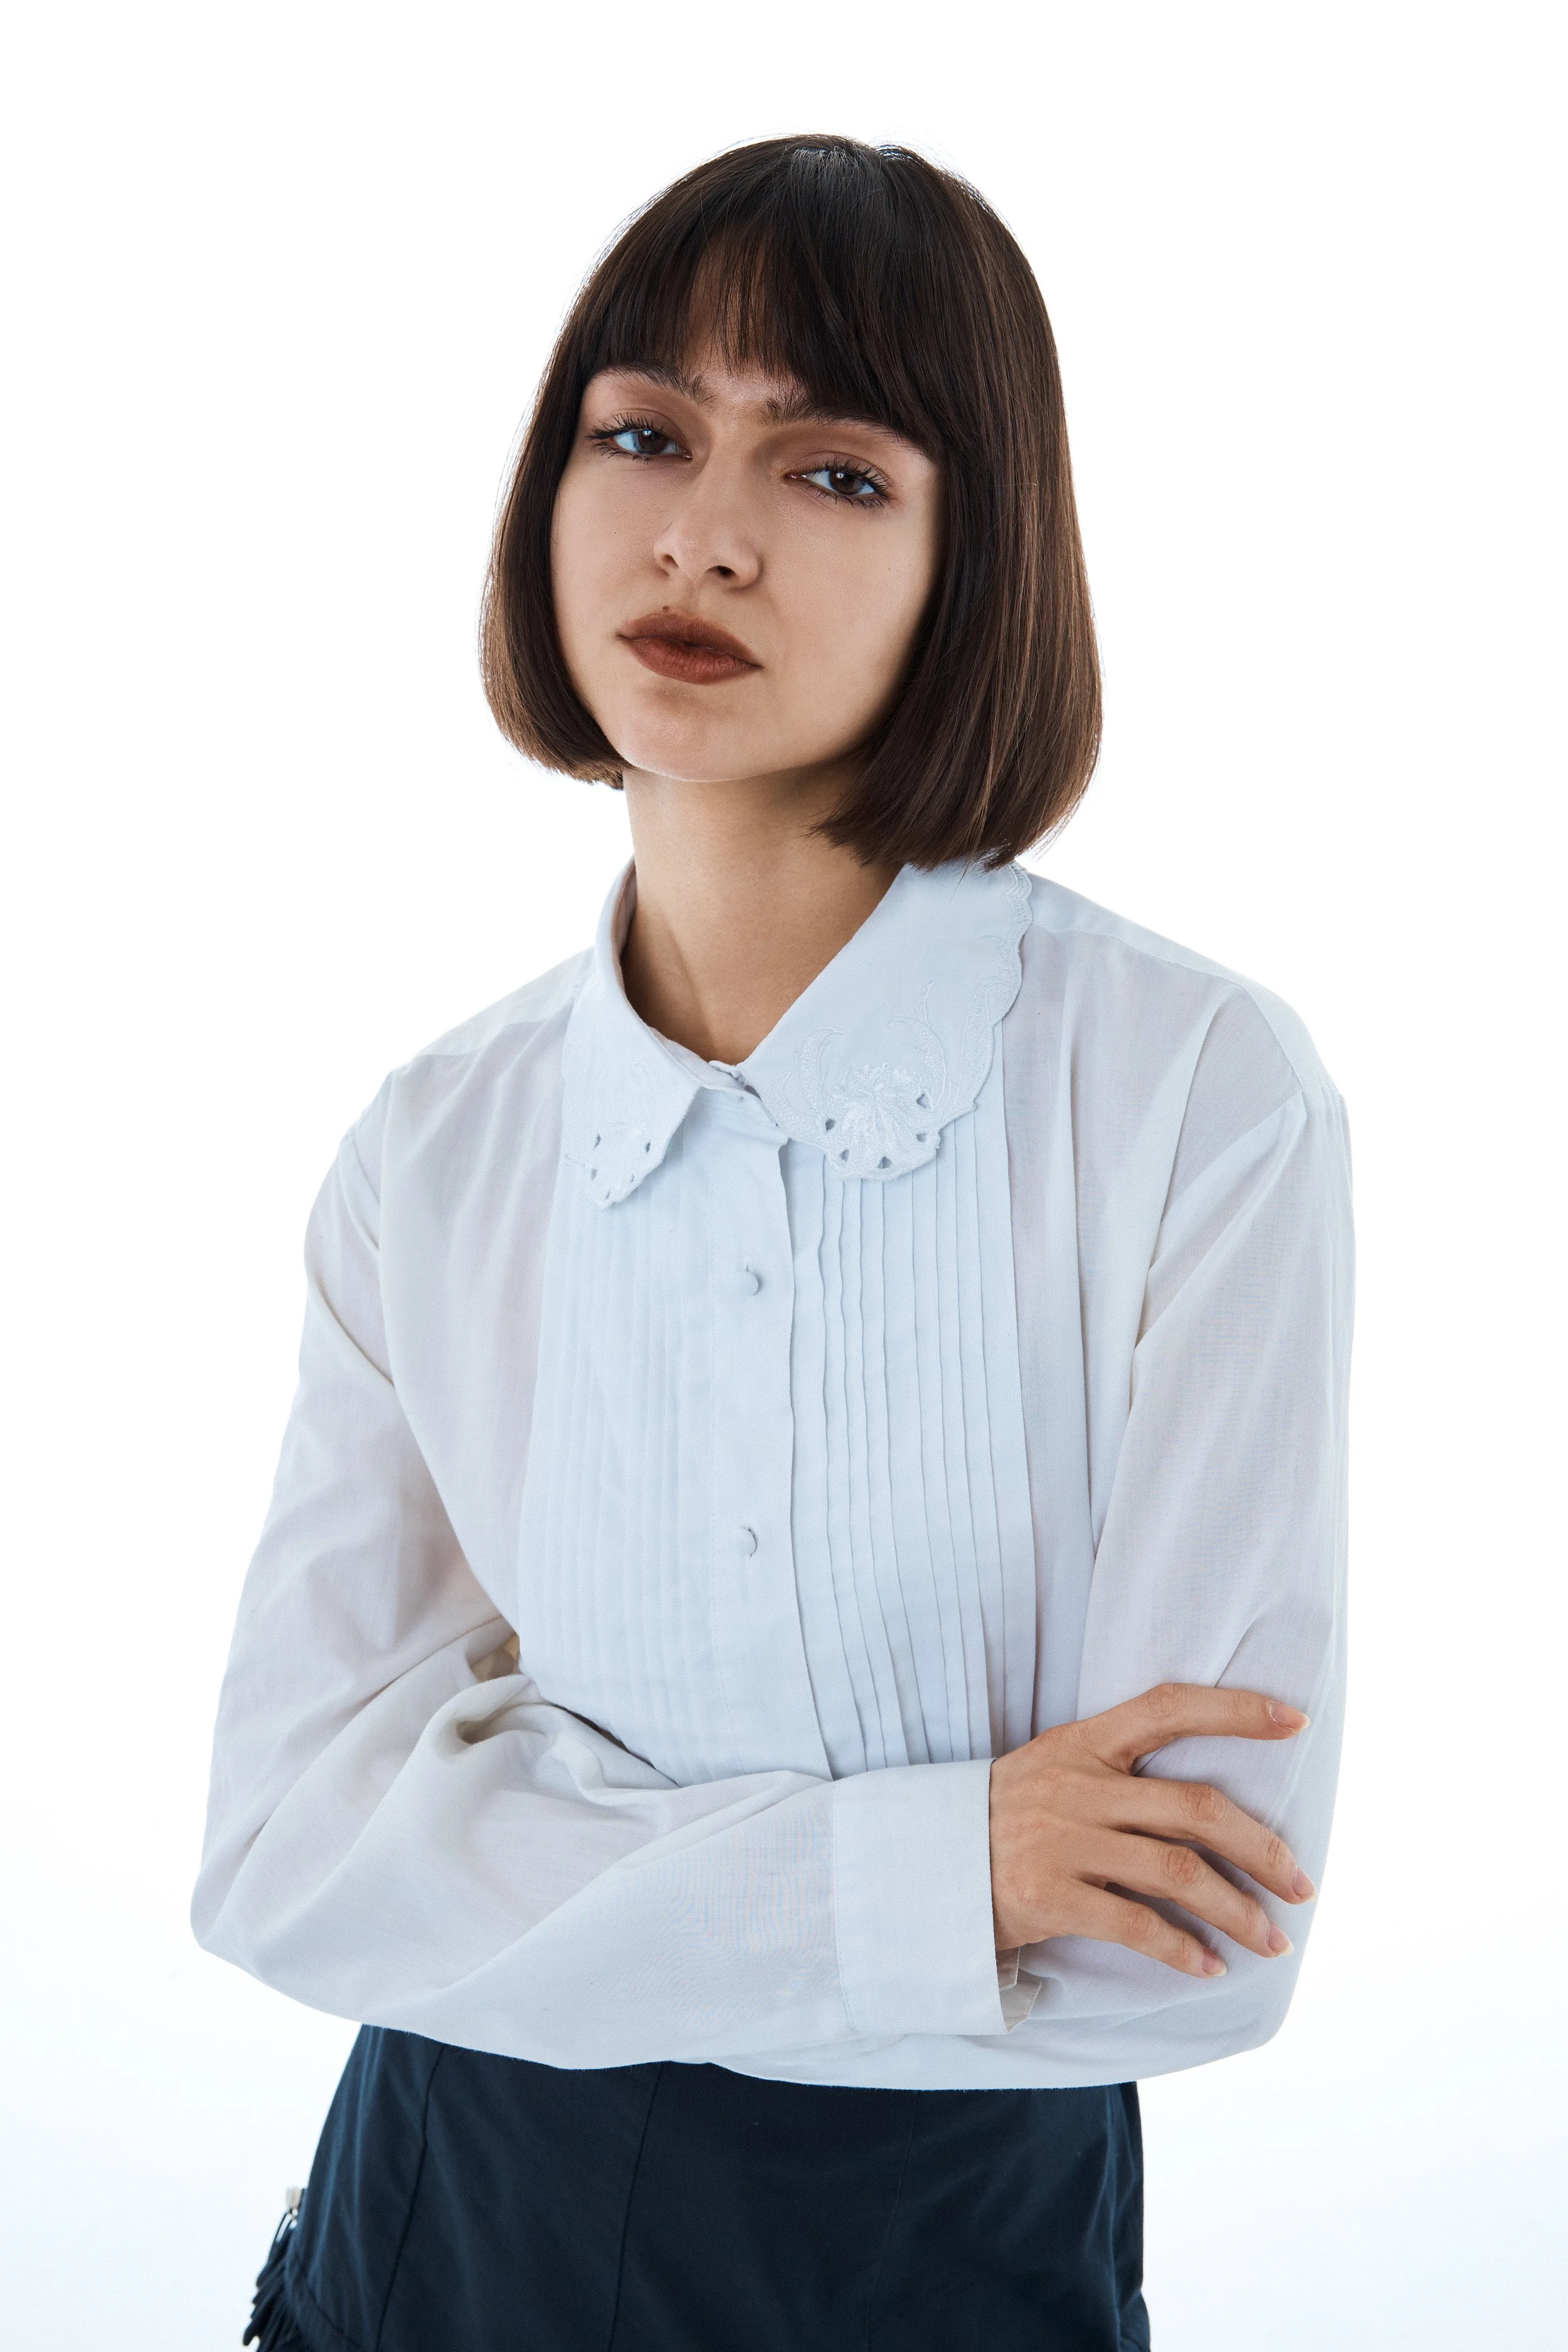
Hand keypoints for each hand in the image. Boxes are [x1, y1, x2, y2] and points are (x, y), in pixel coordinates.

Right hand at [988, 1683, 1315, 1976]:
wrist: (924, 1869)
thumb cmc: (1009, 1821)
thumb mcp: (1056, 1774)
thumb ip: (1121, 1776)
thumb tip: (1216, 1809)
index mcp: (1082, 1742)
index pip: (1168, 1706)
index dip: (1235, 1711)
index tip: (1295, 1721)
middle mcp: (1075, 1784)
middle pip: (1195, 1807)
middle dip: (1263, 1849)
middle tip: (1302, 1886)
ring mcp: (1059, 1840)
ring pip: (1176, 1871)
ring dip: (1238, 1911)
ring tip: (1272, 1941)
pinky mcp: (1046, 1896)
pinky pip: (1134, 1924)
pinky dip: (1182, 1950)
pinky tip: (1209, 1967)